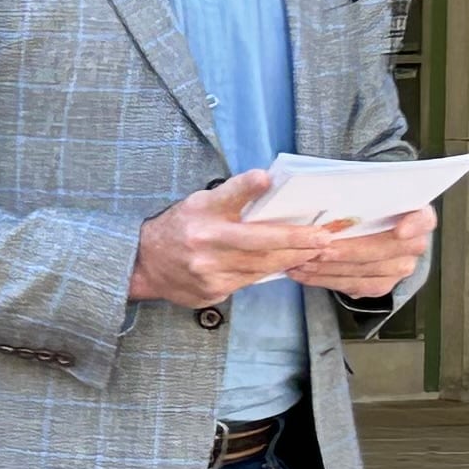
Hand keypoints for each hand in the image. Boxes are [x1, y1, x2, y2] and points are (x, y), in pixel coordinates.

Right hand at [129, 173, 330, 308]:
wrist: (144, 264)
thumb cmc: (180, 227)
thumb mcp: (199, 203)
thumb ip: (230, 197)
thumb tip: (269, 185)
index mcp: (201, 212)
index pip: (227, 195)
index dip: (246, 186)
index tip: (264, 178)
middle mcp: (204, 240)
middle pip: (259, 241)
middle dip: (297, 240)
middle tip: (323, 237)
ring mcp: (208, 269)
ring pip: (261, 264)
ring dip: (292, 258)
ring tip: (315, 252)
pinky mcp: (212, 289)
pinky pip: (250, 280)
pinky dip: (270, 272)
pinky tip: (286, 265)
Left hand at [292, 200, 433, 301]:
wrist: (368, 228)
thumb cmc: (365, 208)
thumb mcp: (367, 194)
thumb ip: (362, 194)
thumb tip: (336, 194)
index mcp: (418, 215)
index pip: (423, 219)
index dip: (413, 225)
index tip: (400, 231)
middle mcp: (415, 244)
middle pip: (385, 250)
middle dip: (349, 250)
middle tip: (320, 248)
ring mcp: (400, 267)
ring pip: (367, 270)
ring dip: (332, 268)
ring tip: (305, 261)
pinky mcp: (382, 284)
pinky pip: (356, 286)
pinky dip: (328, 280)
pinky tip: (307, 274)